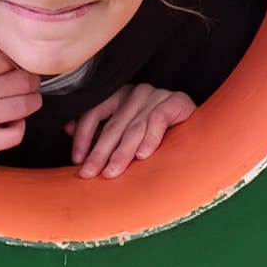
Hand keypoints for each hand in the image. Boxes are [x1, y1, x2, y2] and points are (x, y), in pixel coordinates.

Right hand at [0, 35, 41, 161]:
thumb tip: (9, 23)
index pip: (6, 57)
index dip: (18, 65)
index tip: (15, 71)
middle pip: (21, 82)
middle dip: (31, 87)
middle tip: (25, 90)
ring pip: (23, 106)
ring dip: (29, 106)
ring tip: (20, 105)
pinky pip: (16, 133)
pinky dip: (18, 129)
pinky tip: (7, 125)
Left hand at [65, 84, 195, 178]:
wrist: (198, 129)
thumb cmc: (159, 132)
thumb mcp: (126, 131)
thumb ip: (100, 129)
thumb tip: (67, 129)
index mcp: (120, 95)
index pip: (94, 112)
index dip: (83, 137)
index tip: (76, 160)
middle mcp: (136, 92)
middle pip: (113, 125)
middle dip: (98, 153)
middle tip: (88, 174)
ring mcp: (157, 95)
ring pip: (134, 128)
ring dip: (121, 153)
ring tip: (111, 172)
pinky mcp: (177, 102)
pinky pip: (159, 121)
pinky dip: (151, 139)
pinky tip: (143, 155)